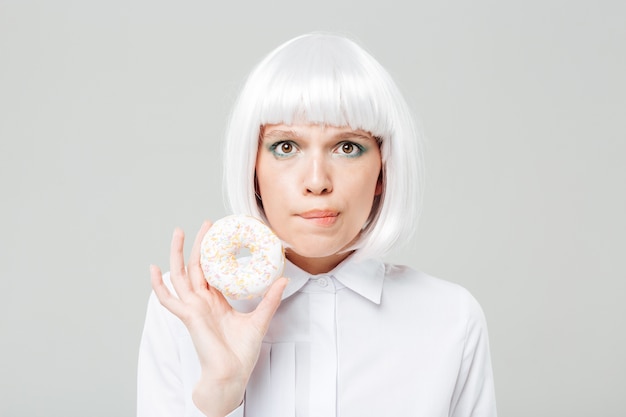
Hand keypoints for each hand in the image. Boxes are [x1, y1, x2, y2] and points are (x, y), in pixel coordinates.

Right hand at [150, 221, 287, 416]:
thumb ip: (270, 299)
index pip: (212, 270)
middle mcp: (202, 301)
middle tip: (206, 224)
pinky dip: (158, 286)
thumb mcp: (260, 319)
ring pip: (180, 275)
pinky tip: (153, 270)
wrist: (232, 373)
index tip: (220, 233)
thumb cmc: (242, 352)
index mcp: (216, 301)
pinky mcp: (188, 316)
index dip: (214, 252)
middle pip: (196, 266)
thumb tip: (283, 280)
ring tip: (178, 233)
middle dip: (198, 244)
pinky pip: (169, 299)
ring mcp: (193, 308)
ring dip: (177, 254)